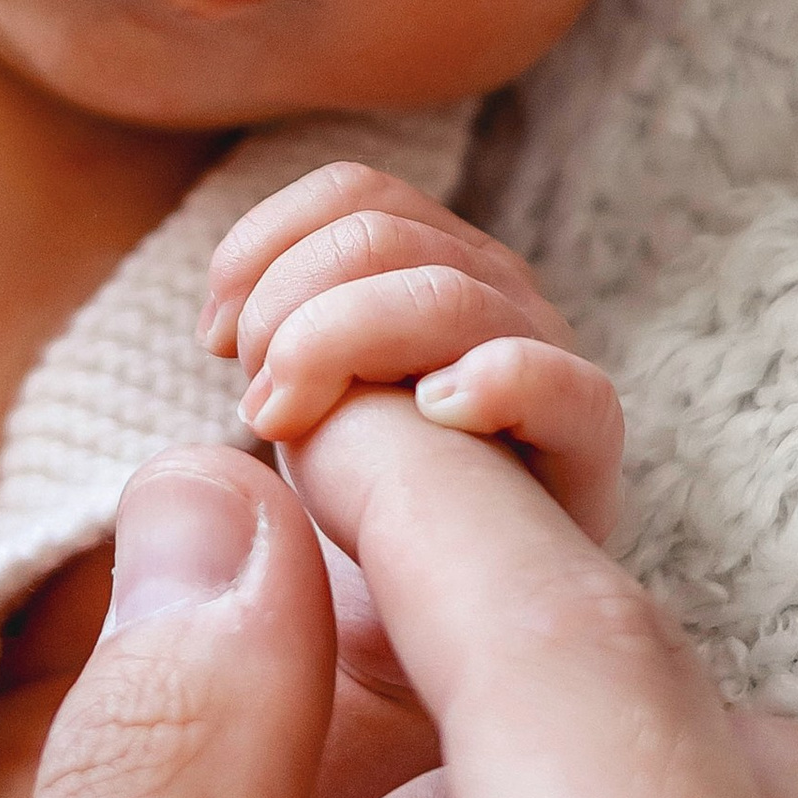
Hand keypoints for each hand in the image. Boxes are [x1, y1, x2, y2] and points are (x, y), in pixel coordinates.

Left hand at [202, 158, 623, 534]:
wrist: (447, 605)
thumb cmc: (365, 491)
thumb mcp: (304, 398)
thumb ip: (273, 338)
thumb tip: (217, 324)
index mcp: (430, 257)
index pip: (354, 192)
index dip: (267, 244)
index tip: (213, 335)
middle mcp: (494, 287)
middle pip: (379, 233)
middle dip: (286, 306)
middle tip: (257, 403)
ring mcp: (545, 352)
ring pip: (442, 295)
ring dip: (341, 346)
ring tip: (292, 426)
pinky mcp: (583, 436)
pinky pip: (565, 385)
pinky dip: (498, 381)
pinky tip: (435, 412)